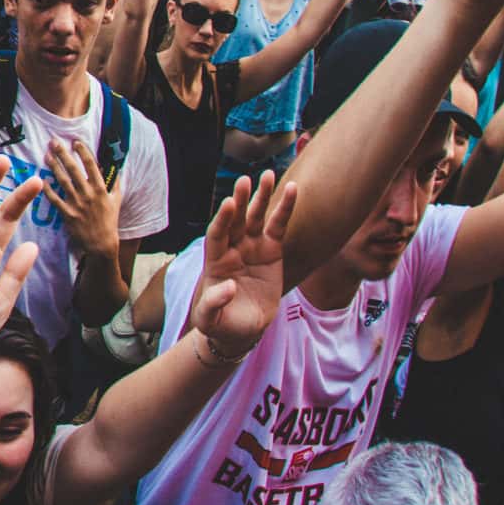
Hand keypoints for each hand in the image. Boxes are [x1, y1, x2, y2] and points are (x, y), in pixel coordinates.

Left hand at [44, 137, 119, 265]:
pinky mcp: (68, 215)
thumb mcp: (116, 200)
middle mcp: (89, 195)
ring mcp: (77, 204)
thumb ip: (114, 182)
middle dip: (63, 154)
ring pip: (63, 181)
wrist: (102, 243)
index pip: (92, 166)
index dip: (83, 152)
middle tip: (53, 141)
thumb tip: (114, 166)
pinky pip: (55, 199)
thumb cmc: (109, 220)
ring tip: (46, 155)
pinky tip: (41, 179)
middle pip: (74, 170)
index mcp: (101, 189)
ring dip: (54, 166)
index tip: (75, 141)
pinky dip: (48, 189)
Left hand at [187, 173, 293, 360]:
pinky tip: (293, 189)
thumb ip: (213, 303)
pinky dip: (285, 209)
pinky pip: (279, 226)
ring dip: (263, 197)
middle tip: (246, 180)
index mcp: (214, 260)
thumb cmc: (220, 322)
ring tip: (269, 175)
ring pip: (257, 217)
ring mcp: (252, 247)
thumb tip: (227, 286)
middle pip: (237, 219)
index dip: (223, 220)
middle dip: (241, 201)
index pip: (217, 234)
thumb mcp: (210, 318)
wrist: (241, 330)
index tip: (230, 204)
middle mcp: (232, 248)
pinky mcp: (271, 251)